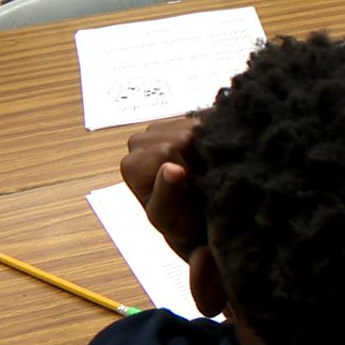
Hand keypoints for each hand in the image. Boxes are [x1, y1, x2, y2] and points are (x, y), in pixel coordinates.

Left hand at [120, 117, 205, 259]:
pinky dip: (213, 137)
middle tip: (198, 179)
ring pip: (196, 126)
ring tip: (203, 169)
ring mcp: (160, 129)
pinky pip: (206, 121)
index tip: (189, 188)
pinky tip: (208, 155)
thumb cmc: (181, 223)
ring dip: (206, 147)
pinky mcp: (180, 122)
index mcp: (132, 164)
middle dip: (195, 157)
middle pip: (182, 134)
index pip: (165, 150)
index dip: (185, 168)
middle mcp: (141, 142)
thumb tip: (173, 170)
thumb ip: (167, 195)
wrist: (195, 221)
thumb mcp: (170, 218)